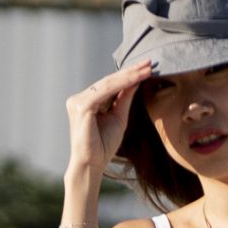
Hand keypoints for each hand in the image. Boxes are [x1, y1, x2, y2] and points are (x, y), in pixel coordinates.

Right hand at [66, 65, 156, 182]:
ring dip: (129, 75)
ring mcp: (78, 101)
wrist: (92, 164)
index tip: (147, 68)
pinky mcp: (81, 106)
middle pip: (109, 81)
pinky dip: (122, 84)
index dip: (128, 75)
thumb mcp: (118, 118)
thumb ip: (124, 99)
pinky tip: (136, 78)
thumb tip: (135, 81)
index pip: (109, 85)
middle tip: (150, 62)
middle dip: (131, 71)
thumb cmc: (103, 146)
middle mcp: (79, 98)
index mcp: (86, 101)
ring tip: (147, 68)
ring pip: (108, 83)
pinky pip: (105, 91)